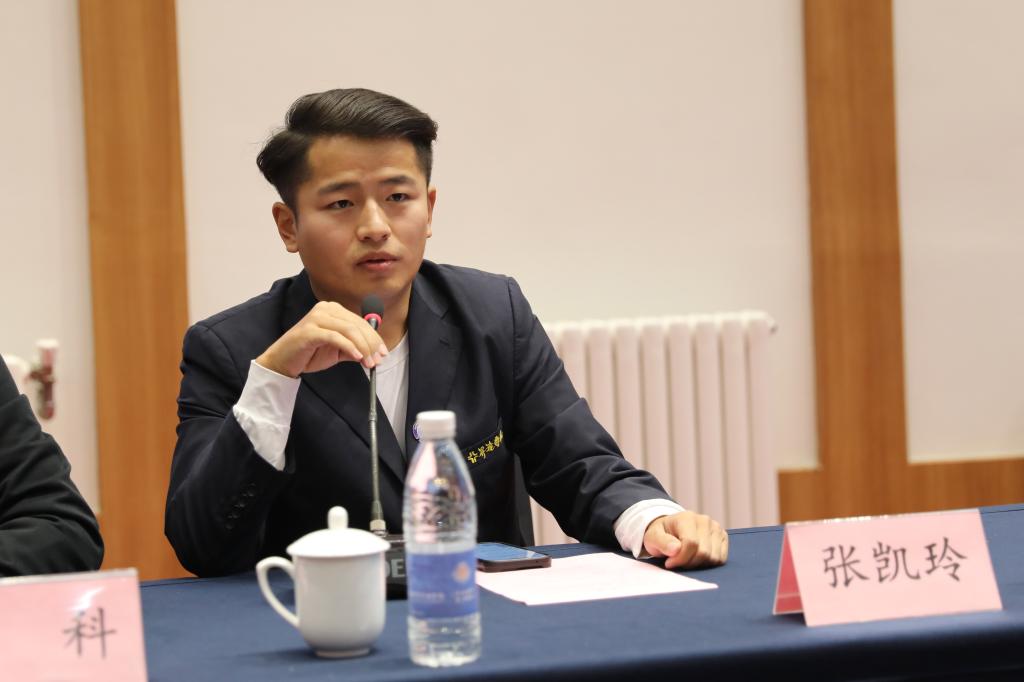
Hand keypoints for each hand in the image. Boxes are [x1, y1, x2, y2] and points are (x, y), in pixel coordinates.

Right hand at [255, 301, 386, 377]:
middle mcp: (326, 309)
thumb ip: (354, 348)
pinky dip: (349, 347)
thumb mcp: (337, 350)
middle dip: (371, 344)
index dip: (375, 338)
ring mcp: (316, 317)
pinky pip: (335, 337)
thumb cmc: (309, 353)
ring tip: (368, 362)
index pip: (360, 322)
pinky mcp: (309, 330)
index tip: (383, 353)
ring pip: (349, 330)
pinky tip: (357, 357)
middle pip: (357, 324)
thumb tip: (374, 353)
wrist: (283, 361)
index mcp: (334, 310)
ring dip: (363, 347)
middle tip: (378, 360)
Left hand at [643, 511, 727, 569]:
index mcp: (687, 518)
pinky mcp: (722, 536)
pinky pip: (721, 559)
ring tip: (686, 559)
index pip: (691, 544)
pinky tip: (697, 558)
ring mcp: (716, 528)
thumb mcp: (653, 537)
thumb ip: (662, 542)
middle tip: (677, 562)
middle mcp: (704, 520)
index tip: (669, 563)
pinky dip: (709, 563)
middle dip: (689, 563)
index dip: (680, 558)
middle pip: (704, 552)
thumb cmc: (661, 534)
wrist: (670, 529)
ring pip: (714, 557)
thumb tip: (676, 549)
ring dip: (699, 564)